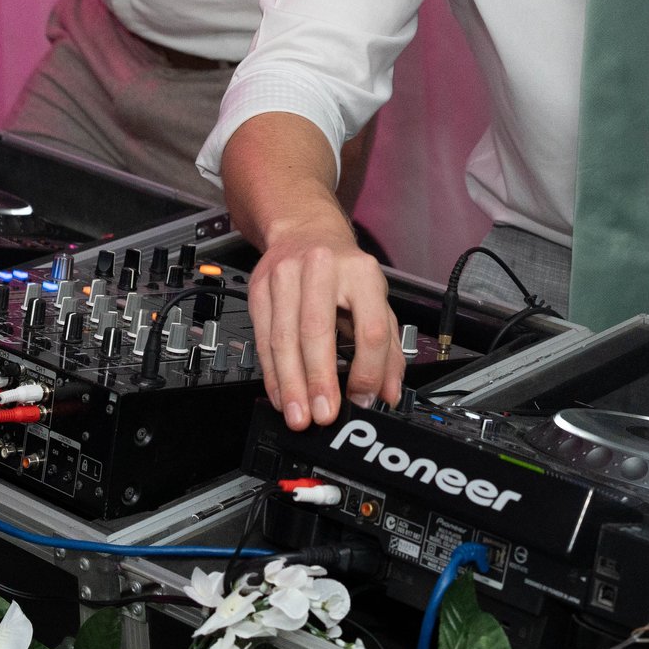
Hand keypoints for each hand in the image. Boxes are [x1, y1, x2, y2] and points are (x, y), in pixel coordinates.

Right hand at [244, 212, 400, 429]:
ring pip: (284, 338)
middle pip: (318, 331)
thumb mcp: (376, 300)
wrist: (305, 232)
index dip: (368, 371)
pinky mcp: (259, 288)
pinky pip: (263, 338)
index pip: (370, 329)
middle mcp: (322, 269)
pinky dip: (271, 373)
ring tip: (299, 415)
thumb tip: (388, 393)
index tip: (363, 399)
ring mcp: (285, 276)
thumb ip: (388, 349)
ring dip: (291, 384)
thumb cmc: (344, 271)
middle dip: (319, 380)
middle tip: (323, 415)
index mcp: (362, 273)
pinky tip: (280, 394)